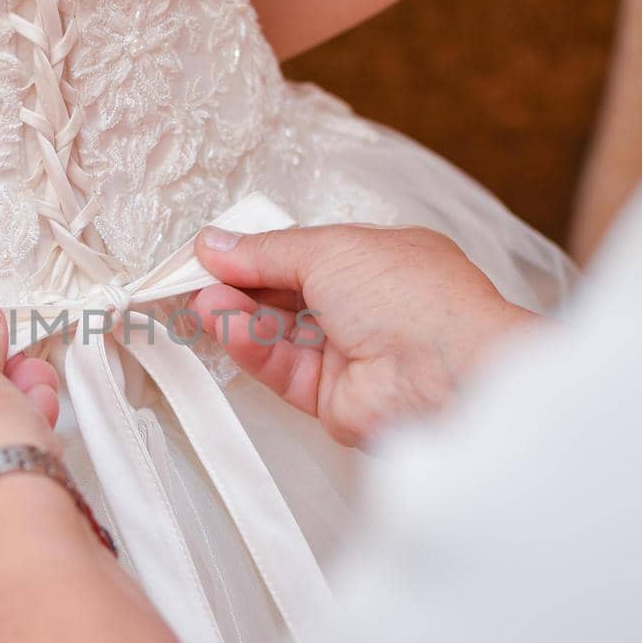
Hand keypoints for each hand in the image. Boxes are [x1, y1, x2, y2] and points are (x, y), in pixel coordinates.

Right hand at [192, 223, 535, 448]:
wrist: (448, 374)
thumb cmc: (415, 297)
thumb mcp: (331, 249)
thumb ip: (266, 251)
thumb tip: (217, 244)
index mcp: (378, 260)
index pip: (304, 254)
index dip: (257, 252)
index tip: (212, 251)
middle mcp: (365, 308)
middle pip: (285, 295)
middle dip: (239, 285)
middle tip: (193, 278)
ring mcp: (350, 354)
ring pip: (278, 334)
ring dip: (238, 316)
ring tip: (202, 302)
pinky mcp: (332, 398)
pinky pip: (281, 369)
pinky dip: (252, 347)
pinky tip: (226, 327)